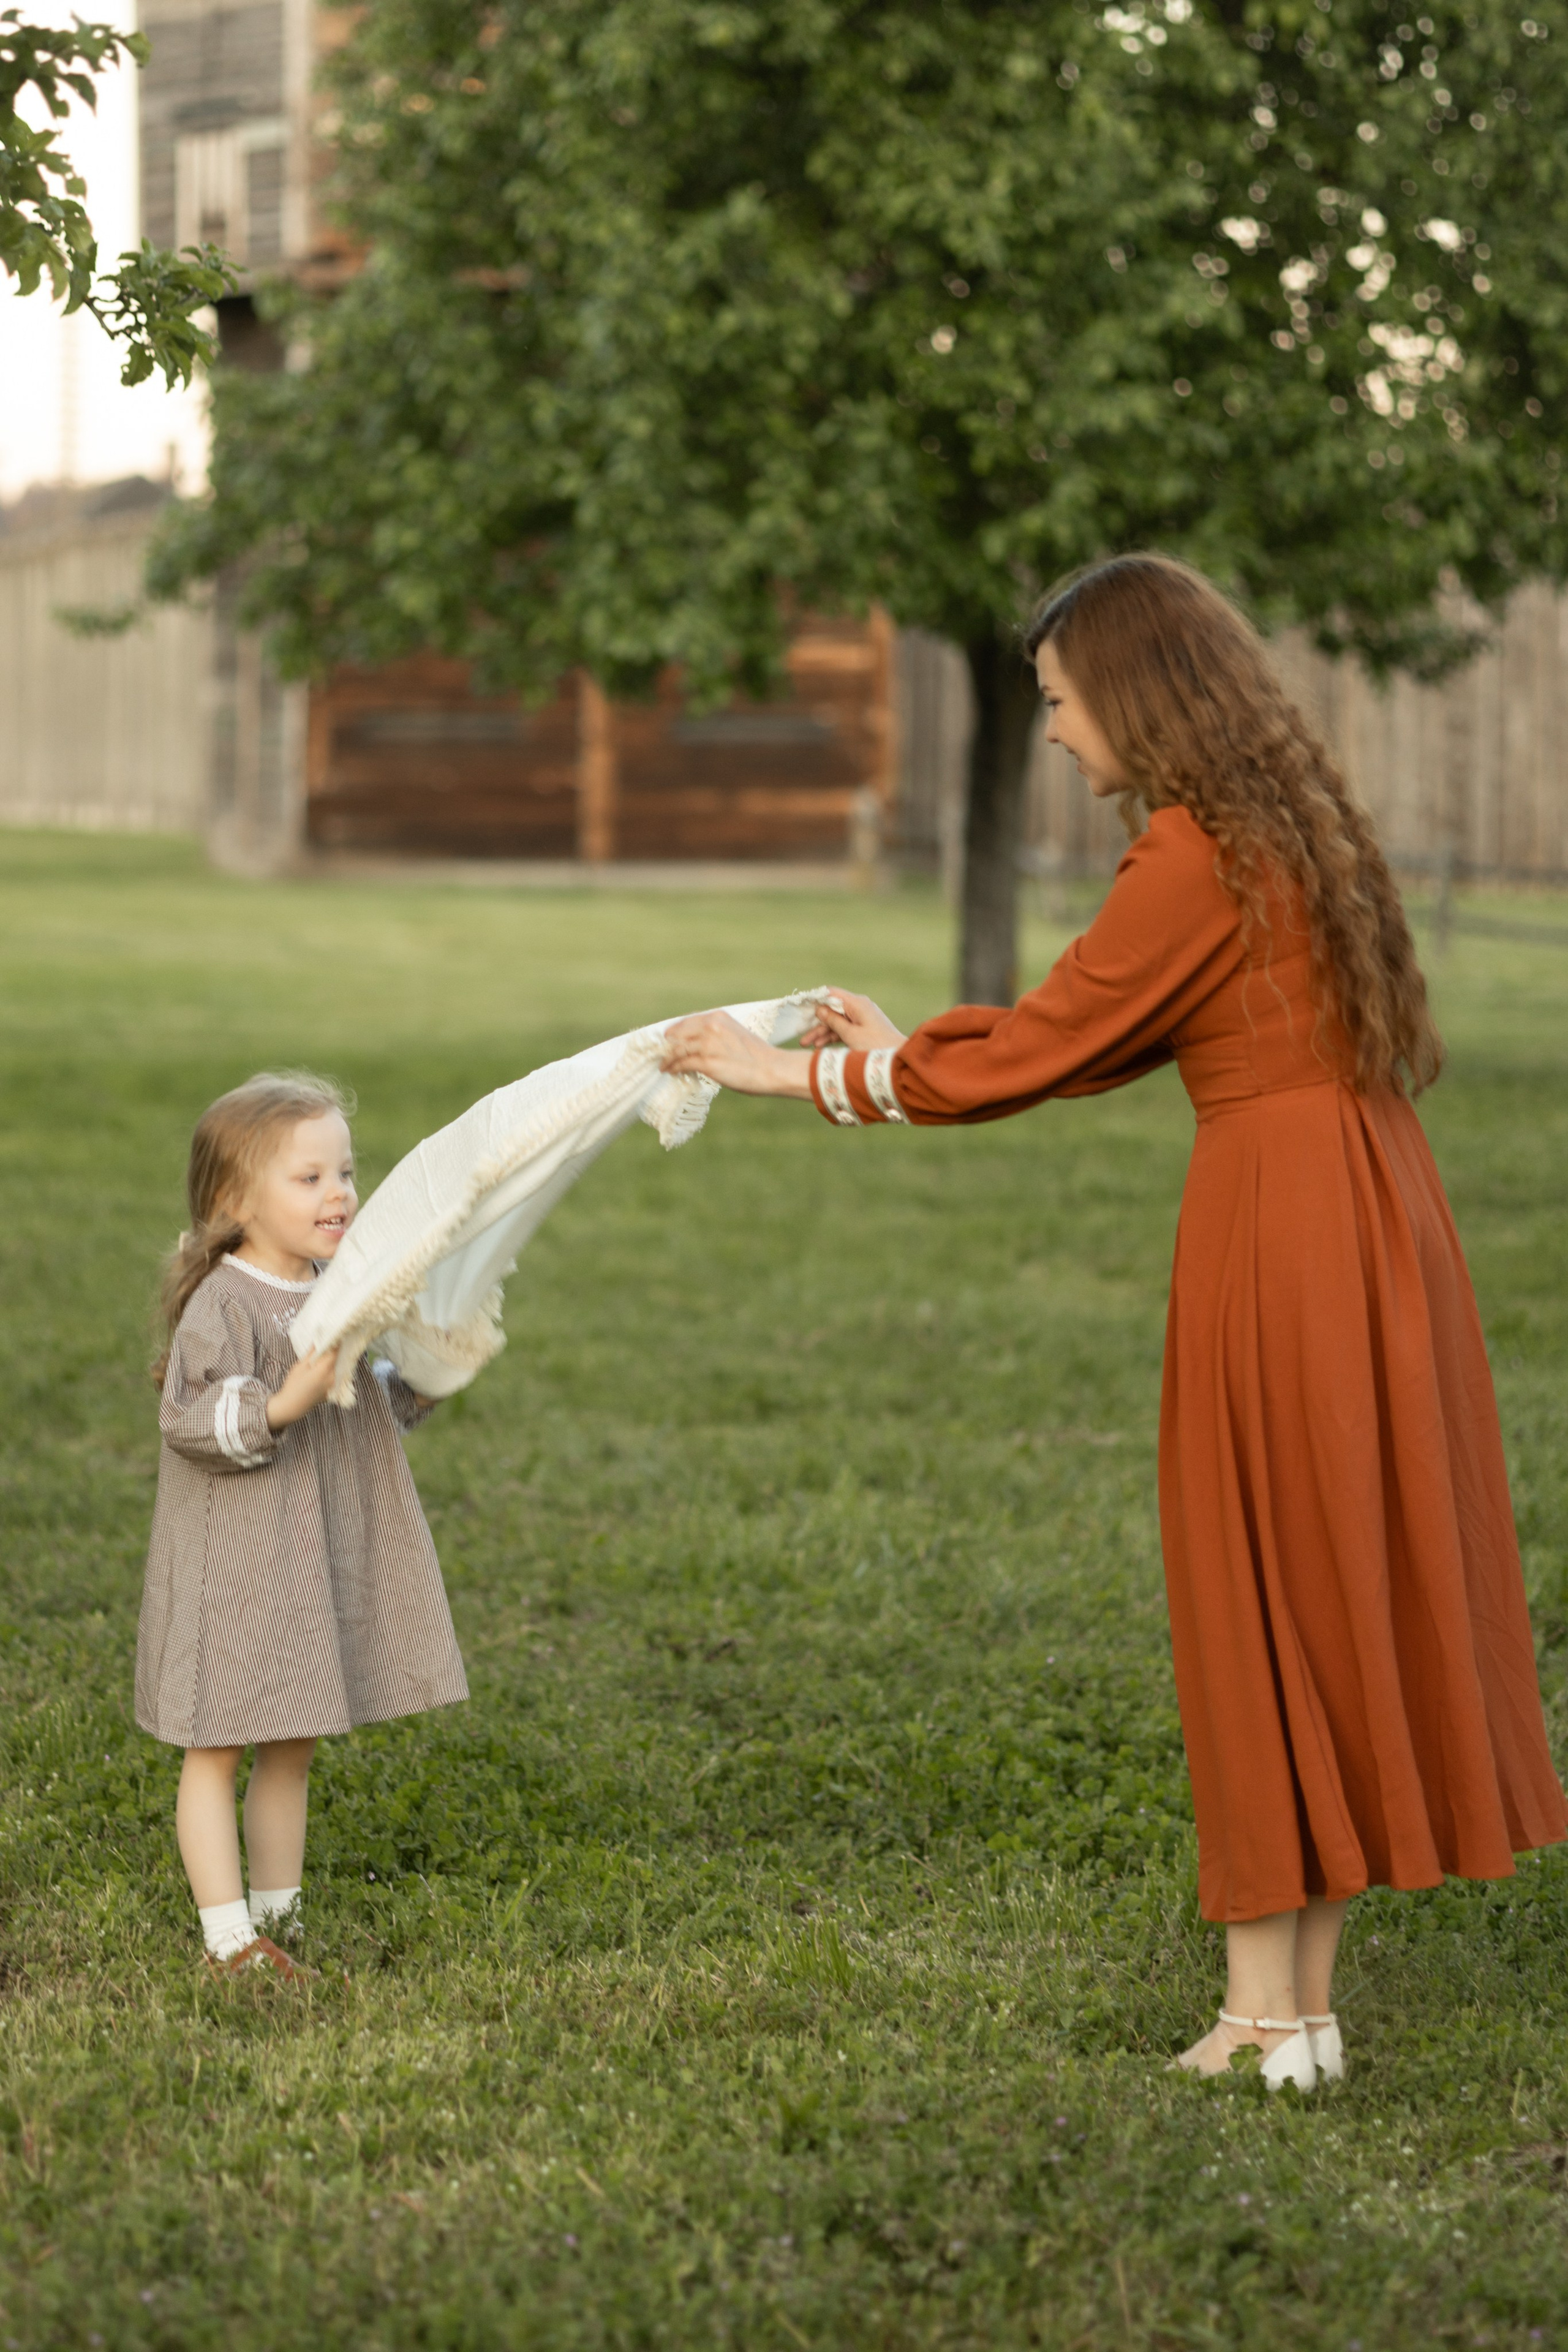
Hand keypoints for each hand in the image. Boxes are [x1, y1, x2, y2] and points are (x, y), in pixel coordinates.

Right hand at [266, 1346, 339, 1429]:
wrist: (292, 1406)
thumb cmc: (293, 1385)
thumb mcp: (299, 1366)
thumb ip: (311, 1353)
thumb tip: (318, 1341)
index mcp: (324, 1370)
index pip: (335, 1352)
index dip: (335, 1343)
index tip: (335, 1335)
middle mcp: (332, 1377)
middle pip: (335, 1360)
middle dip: (332, 1352)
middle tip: (326, 1344)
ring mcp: (332, 1386)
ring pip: (334, 1368)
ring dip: (330, 1362)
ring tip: (321, 1357)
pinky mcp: (330, 1391)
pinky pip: (332, 1377)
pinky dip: (329, 1372)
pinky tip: (320, 1370)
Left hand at [659, 1010, 813, 1097]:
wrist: (772, 1069)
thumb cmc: (758, 1056)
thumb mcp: (736, 1034)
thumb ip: (718, 1034)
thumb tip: (701, 1044)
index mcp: (718, 1017)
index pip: (687, 1022)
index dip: (674, 1032)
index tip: (667, 1040)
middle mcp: (710, 1026)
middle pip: (677, 1034)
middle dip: (667, 1045)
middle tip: (661, 1053)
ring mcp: (706, 1044)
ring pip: (676, 1049)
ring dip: (667, 1058)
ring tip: (663, 1065)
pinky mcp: (706, 1062)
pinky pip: (681, 1063)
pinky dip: (672, 1067)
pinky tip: (670, 1071)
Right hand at [796, 989, 906, 1052]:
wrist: (899, 1059)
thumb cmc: (876, 1046)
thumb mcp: (851, 1035)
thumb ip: (833, 1021)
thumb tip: (819, 1008)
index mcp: (857, 1004)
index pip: (831, 993)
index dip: (815, 998)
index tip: (801, 1006)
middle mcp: (859, 1008)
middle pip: (832, 1010)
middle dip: (816, 1022)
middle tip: (801, 1034)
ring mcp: (862, 1019)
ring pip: (836, 1022)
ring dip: (822, 1032)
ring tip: (807, 1045)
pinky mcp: (863, 1030)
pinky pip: (844, 1030)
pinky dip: (832, 1037)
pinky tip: (820, 1046)